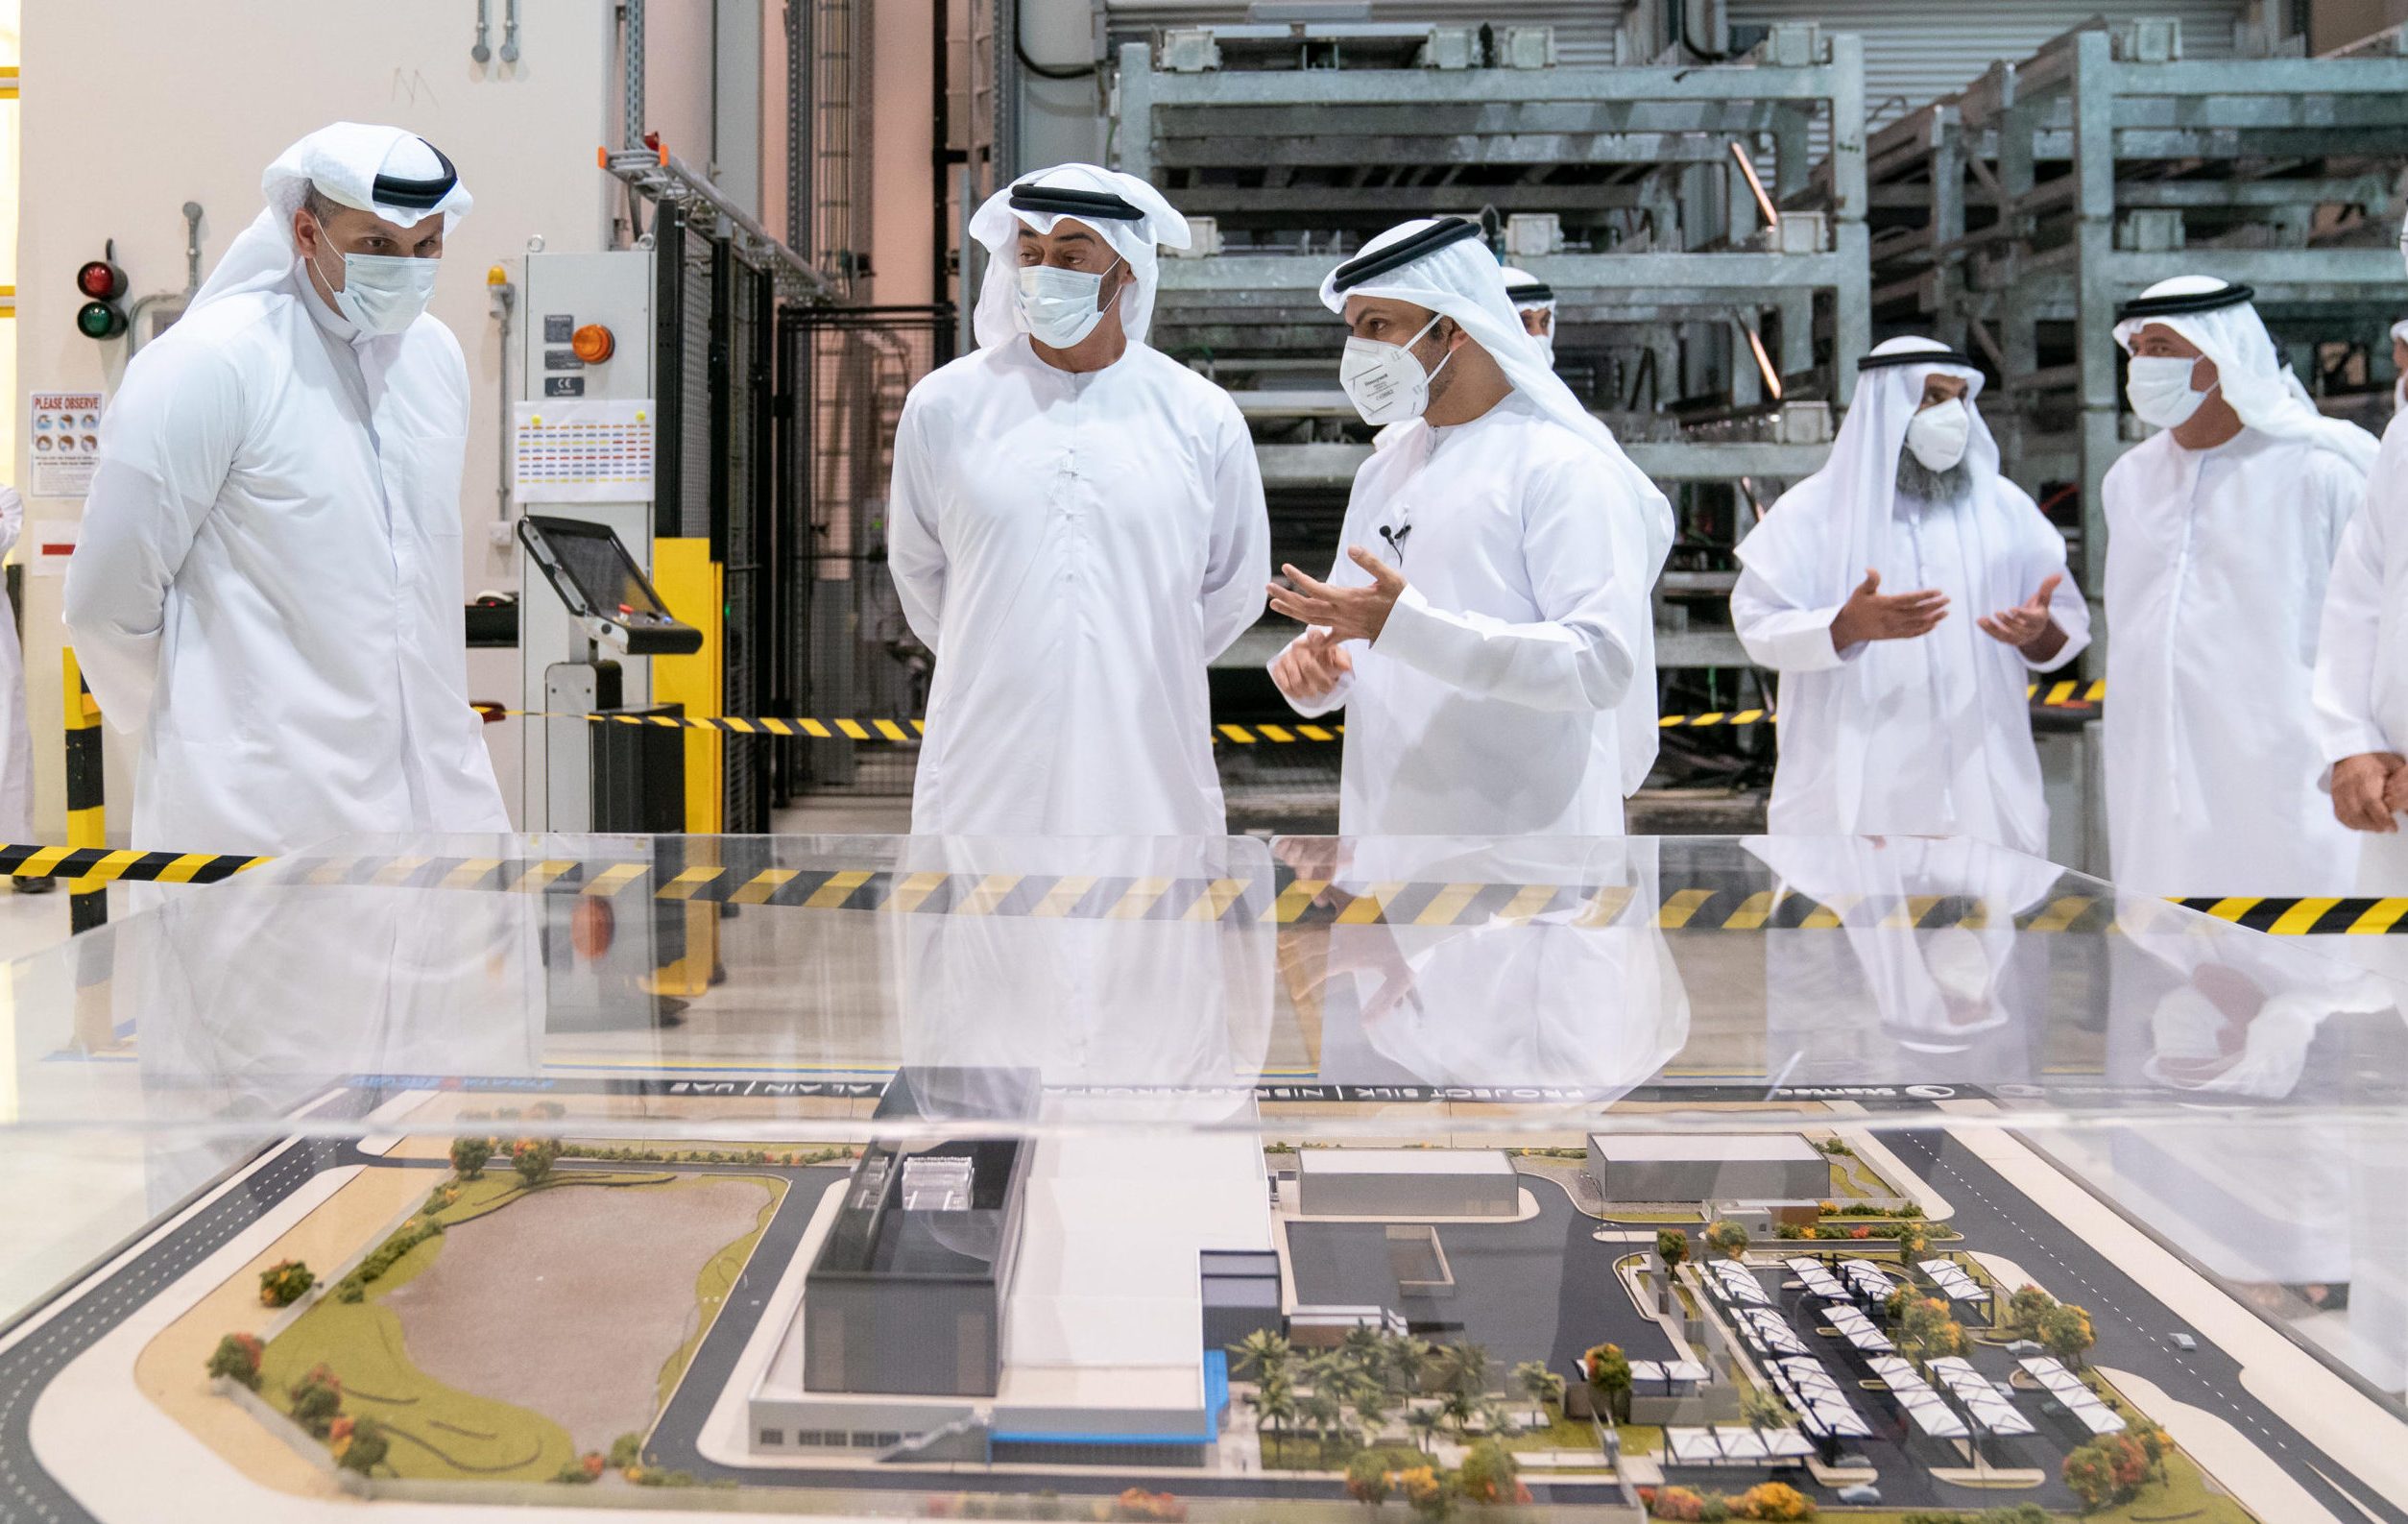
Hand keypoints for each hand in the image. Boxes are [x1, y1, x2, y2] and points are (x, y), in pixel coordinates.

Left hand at [1268, 548, 1406, 644]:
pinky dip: (1313, 639)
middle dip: (1286, 596)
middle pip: (1307, 607)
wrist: (1410, 628)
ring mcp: (1344, 626)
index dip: (1299, 579)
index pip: (1316, 589)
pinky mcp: (1349, 634)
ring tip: (1275, 603)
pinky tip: (1300, 639)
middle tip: (1269, 587)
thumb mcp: (1389, 577)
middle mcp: (1342, 614)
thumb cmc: (1401, 601)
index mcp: (1348, 599)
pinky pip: (1327, 639)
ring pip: (1312, 620)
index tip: (1285, 569)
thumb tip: (1351, 548)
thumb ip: (1369, 561)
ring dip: (1291, 612)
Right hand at [1270, 626, 1353, 702]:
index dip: (1317, 640)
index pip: (1314, 635)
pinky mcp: (1278, 668)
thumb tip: (1345, 666)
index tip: (1323, 648)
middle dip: (1321, 681)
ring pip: (1296, 680)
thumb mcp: (1338, 657)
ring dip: (1308, 690)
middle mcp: (1298, 646)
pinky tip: (1301, 694)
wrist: (1312, 663)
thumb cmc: (1326, 659)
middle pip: (1308, 666)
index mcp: (1314, 639)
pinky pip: (1284, 684)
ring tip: (1315, 692)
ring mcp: (1286, 657)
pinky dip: (1294, 693)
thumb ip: (1343, 659)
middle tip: (1328, 688)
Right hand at [1828, 568, 1946, 651]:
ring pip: (1917, 624)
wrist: (1848, 628)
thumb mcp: (1860, 591)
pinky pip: (1912, 634)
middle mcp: (1891, 617)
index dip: (1925, 596)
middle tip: (1947, 600)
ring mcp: (1893, 628)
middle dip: (1934, 606)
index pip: (1910, 599)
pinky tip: (1934, 625)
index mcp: (1885, 604)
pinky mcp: (1893, 635)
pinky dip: (1924, 630)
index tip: (1939, 591)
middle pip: (1917, 612)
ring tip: (1946, 612)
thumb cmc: (1856, 606)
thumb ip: (1870, 580)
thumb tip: (1870, 568)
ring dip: (1933, 618)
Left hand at [1977, 572, 2062, 648]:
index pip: (2031, 620)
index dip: (2022, 615)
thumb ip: (2047, 588)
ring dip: (1994, 628)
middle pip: (2018, 629)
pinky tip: (1980, 621)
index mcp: (2038, 621)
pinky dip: (1988, 630)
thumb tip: (2058, 575)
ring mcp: (2018, 638)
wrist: (2033, 629)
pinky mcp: (2008, 641)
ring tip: (1983, 619)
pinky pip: (1997, 637)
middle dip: (2007, 622)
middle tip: (1998, 613)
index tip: (2012, 609)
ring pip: (2006, 636)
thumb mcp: (2043, 599)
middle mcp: (2029, 632)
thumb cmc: (2037, 610)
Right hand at [2334, 752, 2405, 832]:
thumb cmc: (2375, 759)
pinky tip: (2363, 824)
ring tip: (2378, 827)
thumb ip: (2403, 788)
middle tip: (2388, 827)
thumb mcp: (2395, 767)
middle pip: (2358, 813)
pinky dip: (2351, 823)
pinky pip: (2340, 815)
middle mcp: (2349, 786)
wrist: (2352, 752)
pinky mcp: (2334, 796)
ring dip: (2364, 826)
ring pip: (2349, 816)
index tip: (2393, 827)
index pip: (2371, 802)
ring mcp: (2339, 792)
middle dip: (2375, 825)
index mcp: (2365, 777)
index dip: (2382, 818)